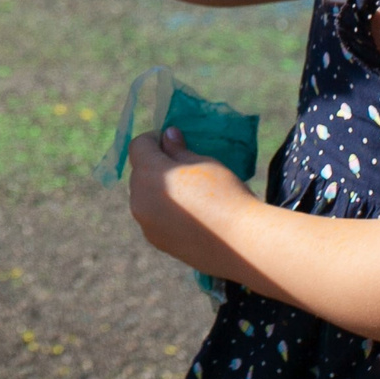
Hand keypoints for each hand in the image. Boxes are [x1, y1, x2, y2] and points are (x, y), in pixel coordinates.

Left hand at [128, 126, 247, 271]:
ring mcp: (145, 223)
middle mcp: (139, 199)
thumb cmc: (224, 193)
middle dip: (156, 165)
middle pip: (139, 172)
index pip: (138, 146)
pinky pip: (153, 217)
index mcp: (149, 173)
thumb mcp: (203, 162)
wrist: (240, 242)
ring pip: (144, 196)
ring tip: (188, 193)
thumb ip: (178, 150)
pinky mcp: (156, 241)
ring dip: (158, 190)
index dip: (154, 139)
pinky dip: (163, 211)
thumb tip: (167, 136)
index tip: (173, 142)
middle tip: (183, 168)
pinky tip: (190, 215)